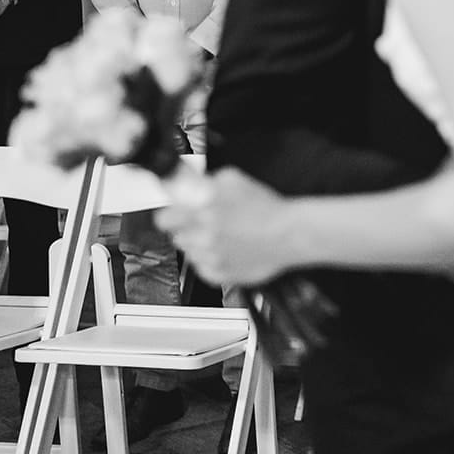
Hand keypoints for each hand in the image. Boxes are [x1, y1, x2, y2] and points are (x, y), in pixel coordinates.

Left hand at [158, 168, 293, 286]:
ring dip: (197, 242)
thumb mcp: (234, 179)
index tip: (177, 209)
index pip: (163, 216)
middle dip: (184, 225)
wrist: (290, 233)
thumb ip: (203, 181)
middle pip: (173, 233)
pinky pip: (201, 267)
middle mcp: (201, 233)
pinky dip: (210, 259)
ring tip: (221, 234)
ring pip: (187, 250)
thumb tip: (185, 183)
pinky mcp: (217, 274)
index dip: (172, 210)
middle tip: (201, 220)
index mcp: (201, 208)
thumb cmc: (267, 208)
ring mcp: (207, 256)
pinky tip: (228, 248)